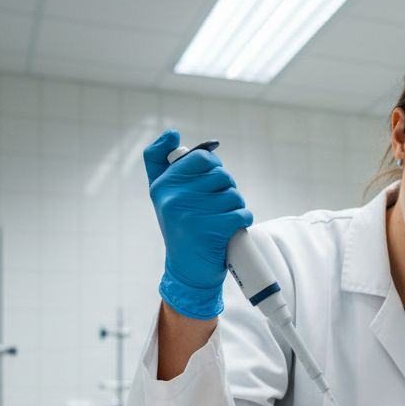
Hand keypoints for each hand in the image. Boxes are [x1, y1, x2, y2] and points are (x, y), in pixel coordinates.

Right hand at [143, 129, 252, 319]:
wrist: (187, 272)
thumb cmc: (182, 230)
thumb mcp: (165, 197)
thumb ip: (162, 163)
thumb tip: (171, 133)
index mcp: (162, 184)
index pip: (199, 157)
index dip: (212, 167)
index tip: (208, 183)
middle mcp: (172, 196)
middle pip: (220, 174)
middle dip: (226, 189)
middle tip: (216, 207)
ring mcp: (190, 212)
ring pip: (233, 194)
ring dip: (235, 207)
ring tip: (221, 221)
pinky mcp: (211, 228)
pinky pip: (241, 212)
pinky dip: (242, 221)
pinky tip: (230, 231)